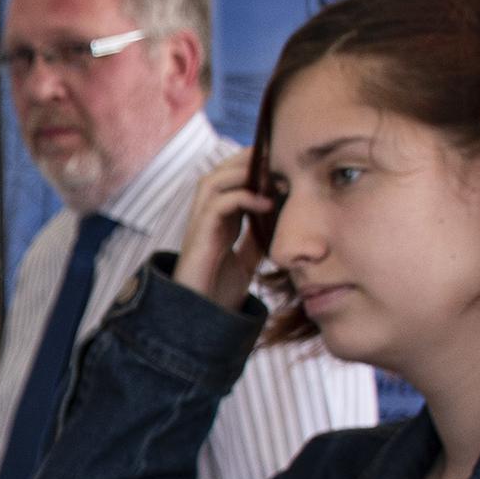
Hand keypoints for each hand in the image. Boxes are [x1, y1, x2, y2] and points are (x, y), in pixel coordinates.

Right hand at [173, 155, 272, 311]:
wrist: (200, 320)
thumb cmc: (218, 292)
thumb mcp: (247, 260)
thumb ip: (256, 238)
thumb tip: (276, 217)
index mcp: (216, 222)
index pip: (229, 181)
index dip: (250, 167)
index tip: (280, 163)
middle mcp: (204, 218)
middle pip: (218, 173)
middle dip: (245, 161)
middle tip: (277, 158)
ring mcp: (198, 226)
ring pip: (212, 181)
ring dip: (241, 172)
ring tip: (271, 175)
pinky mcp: (198, 236)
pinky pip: (217, 205)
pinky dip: (242, 197)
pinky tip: (266, 202)